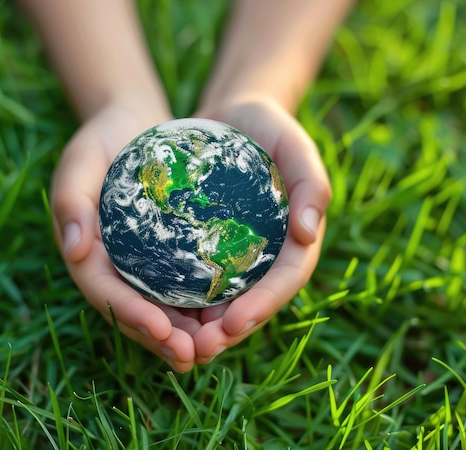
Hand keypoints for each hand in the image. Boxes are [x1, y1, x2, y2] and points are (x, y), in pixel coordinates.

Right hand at [50, 101, 202, 371]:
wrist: (131, 124)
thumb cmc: (102, 138)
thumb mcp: (80, 159)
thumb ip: (70, 200)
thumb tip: (73, 249)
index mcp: (85, 250)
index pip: (103, 291)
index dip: (130, 314)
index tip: (161, 330)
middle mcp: (109, 264)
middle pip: (132, 310)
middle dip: (159, 338)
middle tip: (192, 356)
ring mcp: (136, 262)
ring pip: (156, 306)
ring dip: (181, 332)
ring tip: (211, 349)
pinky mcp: (161, 254)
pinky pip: (176, 287)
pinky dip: (195, 306)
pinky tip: (223, 316)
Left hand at [191, 97, 331, 363]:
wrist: (233, 118)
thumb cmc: (269, 129)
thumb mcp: (295, 145)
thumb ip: (311, 183)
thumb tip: (311, 235)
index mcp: (296, 240)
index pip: (285, 280)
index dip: (263, 306)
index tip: (234, 322)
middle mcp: (269, 255)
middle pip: (254, 301)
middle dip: (229, 330)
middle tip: (198, 347)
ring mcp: (240, 254)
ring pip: (224, 299)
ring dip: (202, 327)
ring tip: (174, 343)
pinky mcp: (211, 246)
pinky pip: (198, 278)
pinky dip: (181, 298)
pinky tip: (155, 309)